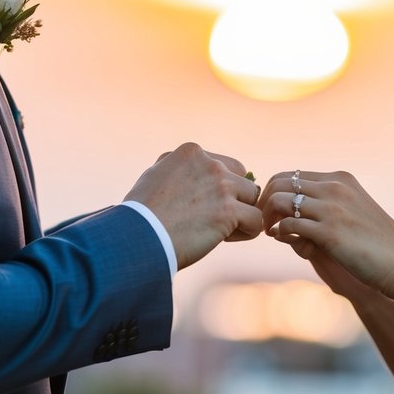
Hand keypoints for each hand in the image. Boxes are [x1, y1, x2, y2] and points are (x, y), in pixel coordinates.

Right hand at [125, 143, 262, 269]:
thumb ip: (181, 170)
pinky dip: (247, 232)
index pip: (225, 166)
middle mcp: (209, 163)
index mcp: (191, 153)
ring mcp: (220, 185)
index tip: (199, 208)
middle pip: (243, 179)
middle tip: (214, 220)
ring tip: (220, 232)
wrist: (137, 239)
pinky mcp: (228, 210)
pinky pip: (256, 220)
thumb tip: (203, 170)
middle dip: (235, 199)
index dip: (218, 190)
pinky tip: (225, 240)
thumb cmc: (142, 215)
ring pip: (253, 198)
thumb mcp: (156, 176)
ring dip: (241, 216)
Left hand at [260, 169, 393, 297]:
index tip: (272, 210)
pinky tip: (282, 239)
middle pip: (280, 182)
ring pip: (280, 200)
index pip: (293, 175)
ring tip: (270, 231)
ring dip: (268, 216)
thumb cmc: (379, 245)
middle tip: (264, 220)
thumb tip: (292, 214)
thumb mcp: (353, 213)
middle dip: (265, 200)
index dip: (275, 191)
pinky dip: (280, 232)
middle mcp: (335, 187)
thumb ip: (326, 207)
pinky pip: (289, 224)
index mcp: (341, 180)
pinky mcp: (330, 232)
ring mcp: (332, 208)